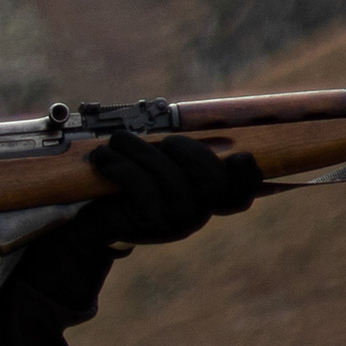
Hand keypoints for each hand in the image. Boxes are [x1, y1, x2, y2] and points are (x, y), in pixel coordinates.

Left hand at [81, 131, 264, 245]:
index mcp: (208, 199)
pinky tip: (105, 157)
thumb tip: (201, 120)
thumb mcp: (161, 165)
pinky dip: (121, 165)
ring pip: (171, 179)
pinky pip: (141, 188)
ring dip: (142, 150)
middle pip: (212, 180)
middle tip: (164, 140)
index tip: (240, 157)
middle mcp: (198, 214)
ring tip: (119, 140)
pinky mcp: (150, 225)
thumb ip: (183, 150)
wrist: (97, 221)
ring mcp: (176, 222)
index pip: (242, 191)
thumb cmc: (134, 184)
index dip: (247, 175)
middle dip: (188, 150)